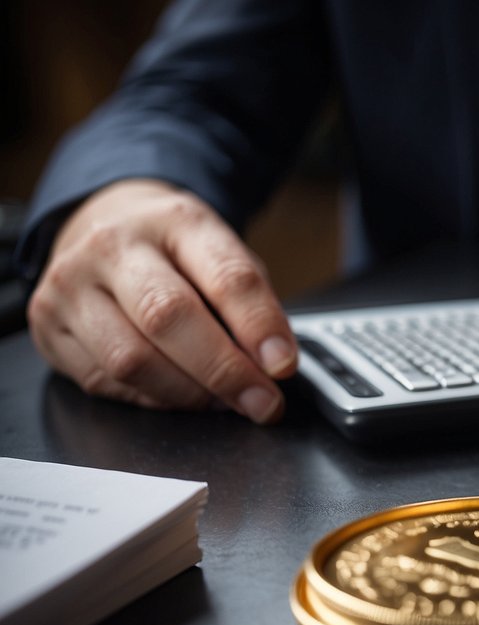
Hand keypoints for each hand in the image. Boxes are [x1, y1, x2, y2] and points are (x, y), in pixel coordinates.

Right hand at [27, 179, 296, 422]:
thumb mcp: (221, 254)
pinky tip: (178, 394)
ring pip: (131, 360)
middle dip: (225, 371)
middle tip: (262, 403)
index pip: (225, 276)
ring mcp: (71, 285)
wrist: (101, 222)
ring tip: (221, 401)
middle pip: (169, 317)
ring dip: (189, 394)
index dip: (259, 326)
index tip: (282, 365)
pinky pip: (105, 381)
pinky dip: (152, 399)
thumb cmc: (173, 249)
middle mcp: (114, 246)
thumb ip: (250, 305)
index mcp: (176, 220)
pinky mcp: (48, 325)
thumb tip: (270, 365)